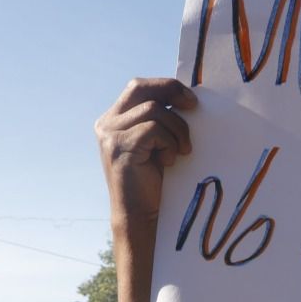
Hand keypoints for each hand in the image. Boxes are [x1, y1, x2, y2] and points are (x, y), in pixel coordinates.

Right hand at [94, 78, 197, 229]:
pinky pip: (153, 129)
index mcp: (114, 119)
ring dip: (176, 129)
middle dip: (170, 91)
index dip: (165, 87)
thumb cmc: (153, 180)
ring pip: (153, 110)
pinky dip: (169, 143)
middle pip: (140, 87)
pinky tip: (169, 160)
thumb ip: (160, 120)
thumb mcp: (155, 143)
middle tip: (193, 106)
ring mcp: (110, 134)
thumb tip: (187, 98)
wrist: (139, 214)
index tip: (190, 100)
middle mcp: (107, 123)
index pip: (139, 87)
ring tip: (181, 150)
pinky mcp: (120, 147)